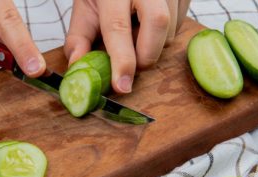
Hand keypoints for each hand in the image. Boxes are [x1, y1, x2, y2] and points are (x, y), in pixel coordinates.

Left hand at [64, 0, 190, 92]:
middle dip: (146, 55)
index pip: (119, 28)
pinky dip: (164, 36)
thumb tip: (77, 66)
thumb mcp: (84, 8)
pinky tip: (149, 25)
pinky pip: (180, 26)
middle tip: (132, 61)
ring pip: (171, 31)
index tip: (122, 86)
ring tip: (138, 33)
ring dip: (154, 45)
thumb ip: (79, 38)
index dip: (122, 61)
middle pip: (158, 24)